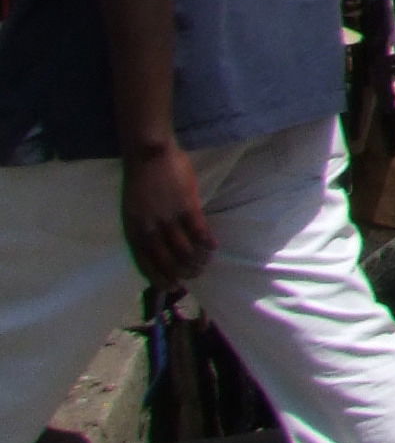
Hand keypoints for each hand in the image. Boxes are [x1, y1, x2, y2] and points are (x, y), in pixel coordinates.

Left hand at [121, 140, 211, 290]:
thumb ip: (143, 231)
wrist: (148, 154)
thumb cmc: (139, 182)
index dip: (160, 279)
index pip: (146, 265)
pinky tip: (213, 246)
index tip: (172, 287)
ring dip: (198, 260)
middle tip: (194, 275)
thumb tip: (157, 249)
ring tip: (205, 262)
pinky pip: (200, 233)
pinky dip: (207, 243)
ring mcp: (169, 219)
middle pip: (168, 262)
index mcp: (134, 232)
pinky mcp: (187, 207)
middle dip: (182, 273)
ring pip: (186, 251)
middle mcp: (150, 230)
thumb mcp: (132, 212)